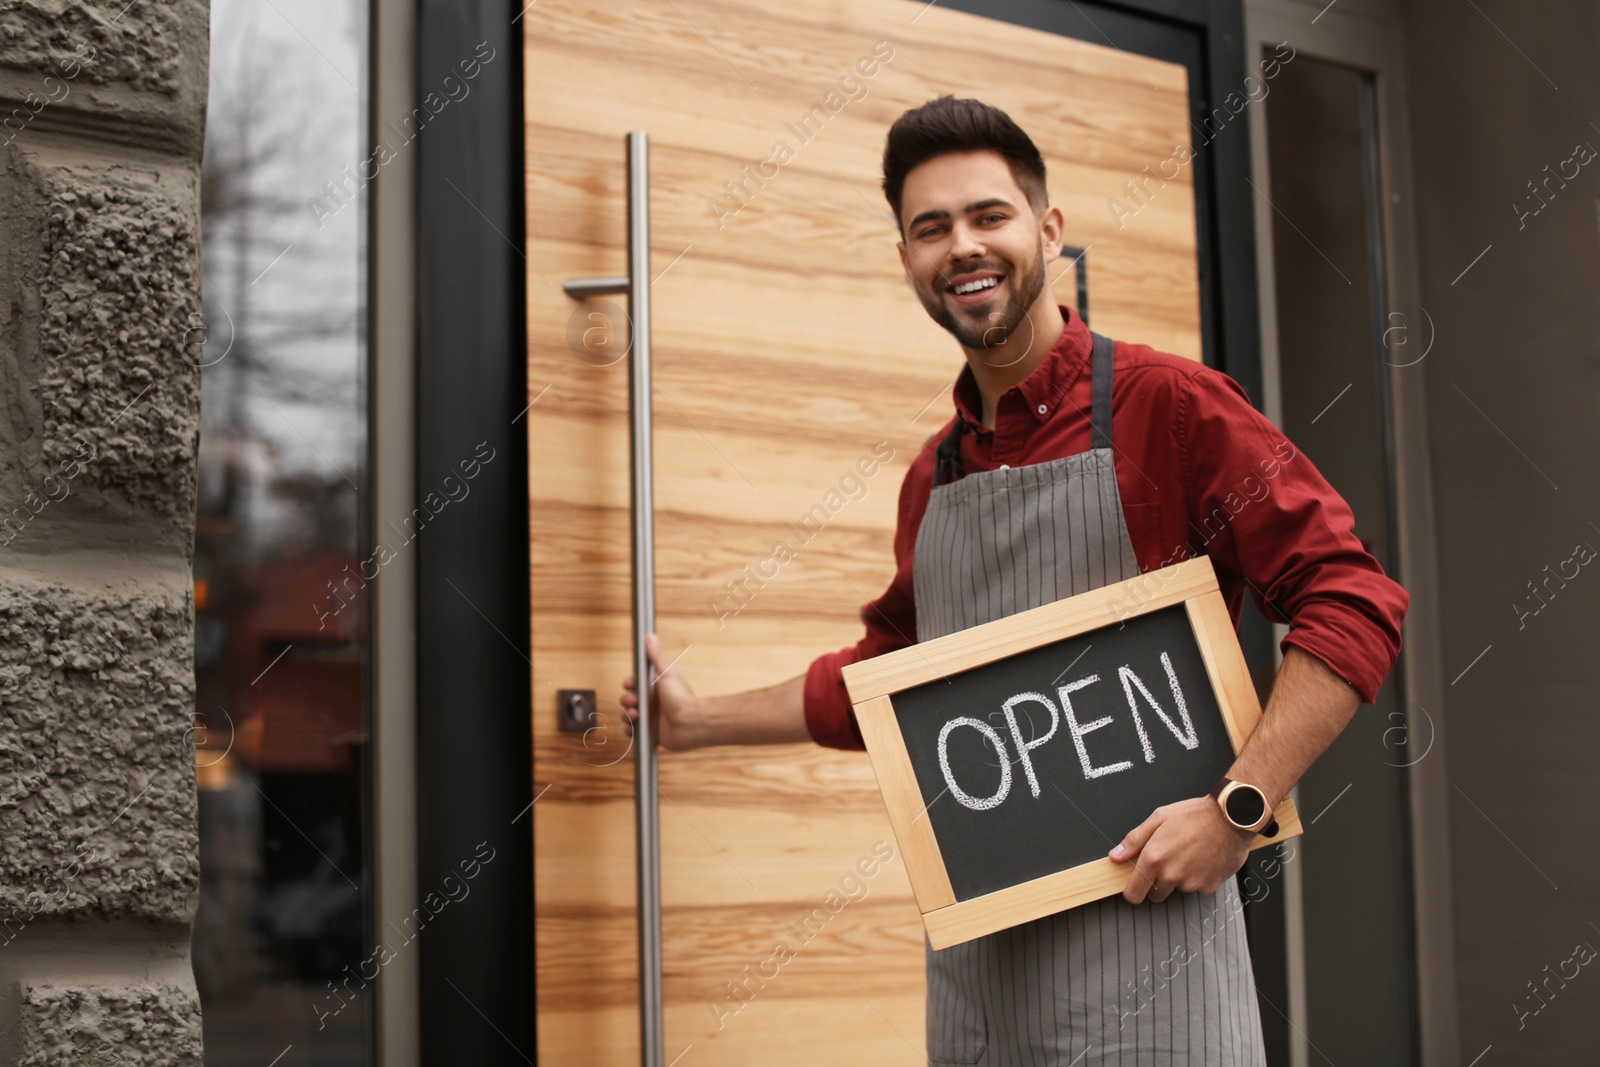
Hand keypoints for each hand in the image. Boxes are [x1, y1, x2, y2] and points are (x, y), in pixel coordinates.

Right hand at [620, 633, 703, 750]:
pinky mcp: (650, 732)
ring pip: (629, 715)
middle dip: (627, 700)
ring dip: (627, 715)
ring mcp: (651, 718)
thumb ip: (656, 656)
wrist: (690, 723)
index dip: (630, 684)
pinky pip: (633, 731)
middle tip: (634, 701)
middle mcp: (653, 703)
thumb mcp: (667, 673)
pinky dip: (630, 730)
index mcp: (656, 688)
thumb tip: (650, 637)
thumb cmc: (682, 698)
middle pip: (630, 699)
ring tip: (636, 715)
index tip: (629, 684)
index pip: (636, 685)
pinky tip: (633, 726)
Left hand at [1108, 796, 1251, 904]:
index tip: (1137, 885)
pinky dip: (1198, 878)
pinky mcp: (1209, 886)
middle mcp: (1171, 875)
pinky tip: (1203, 859)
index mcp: (1154, 858)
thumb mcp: (1159, 818)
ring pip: (1177, 890)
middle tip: (1168, 861)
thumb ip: (1134, 840)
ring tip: (1188, 854)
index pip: (1134, 894)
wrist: (1230, 817)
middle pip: (1155, 896)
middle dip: (1157, 883)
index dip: (1133, 891)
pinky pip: (1198, 888)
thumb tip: (1116, 855)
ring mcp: (1191, 883)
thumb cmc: (1195, 815)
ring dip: (1179, 878)